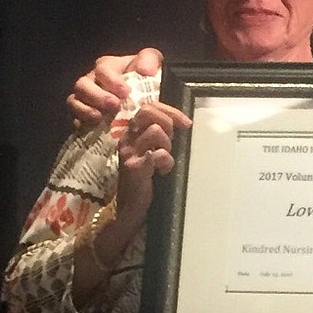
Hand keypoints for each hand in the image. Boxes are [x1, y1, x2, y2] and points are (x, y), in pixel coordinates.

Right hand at [68, 48, 163, 130]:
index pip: (102, 69)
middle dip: (97, 96)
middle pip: (82, 85)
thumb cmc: (145, 76)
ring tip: (100, 118)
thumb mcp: (152, 61)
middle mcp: (91, 81)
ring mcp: (85, 99)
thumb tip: (145, 71)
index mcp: (106, 66)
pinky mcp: (83, 115)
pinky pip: (75, 118)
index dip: (112, 81)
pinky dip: (82, 123)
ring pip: (74, 101)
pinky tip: (94, 127)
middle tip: (114, 106)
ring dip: (85, 110)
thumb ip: (149, 60)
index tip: (126, 92)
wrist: (145, 97)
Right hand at [113, 100, 191, 232]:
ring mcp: (129, 152)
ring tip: (164, 159)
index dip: (170, 111)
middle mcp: (127, 138)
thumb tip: (181, 121)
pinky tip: (163, 172)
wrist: (131, 206)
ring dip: (167, 144)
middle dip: (167, 122)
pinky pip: (158, 154)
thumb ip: (161, 133)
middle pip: (147, 111)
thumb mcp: (153, 148)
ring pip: (155, 131)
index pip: (148, 107)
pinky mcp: (134, 167)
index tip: (186, 123)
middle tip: (172, 141)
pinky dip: (167, 162)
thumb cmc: (147, 176)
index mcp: (132, 132)